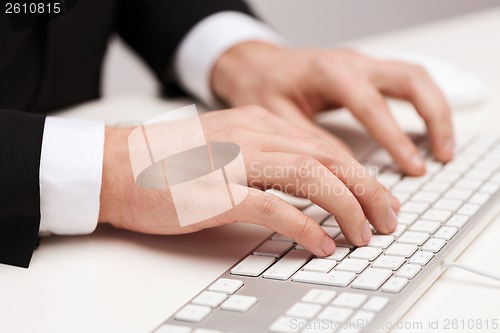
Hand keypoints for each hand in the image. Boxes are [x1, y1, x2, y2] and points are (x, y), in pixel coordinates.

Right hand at [99, 106, 398, 255]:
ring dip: (346, 207)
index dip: (358, 173)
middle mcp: (251, 135)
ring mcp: (234, 161)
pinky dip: (304, 226)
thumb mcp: (225, 149)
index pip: (322, 146)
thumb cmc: (168, 163)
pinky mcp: (216, 192)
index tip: (378, 197)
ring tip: (366, 234)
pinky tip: (323, 243)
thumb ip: (265, 161)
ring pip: (310, 177)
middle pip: (328, 159)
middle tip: (389, 218)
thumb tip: (304, 190)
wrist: (115, 165)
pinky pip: (273, 207)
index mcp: (256, 124)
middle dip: (367, 190)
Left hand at [212, 42, 454, 174]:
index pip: (371, 106)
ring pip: (415, 77)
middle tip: (443, 155)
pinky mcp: (364, 72)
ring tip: (444, 147)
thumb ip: (311, 142)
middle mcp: (351, 62)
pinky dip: (423, 104)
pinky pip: (405, 82)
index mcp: (328, 72)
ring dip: (436, 110)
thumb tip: (345, 173)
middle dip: (433, 117)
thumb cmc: (261, 87)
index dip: (395, 139)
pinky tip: (426, 129)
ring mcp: (361, 64)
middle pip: (410, 79)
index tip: (413, 168)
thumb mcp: (277, 118)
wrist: (256, 66)